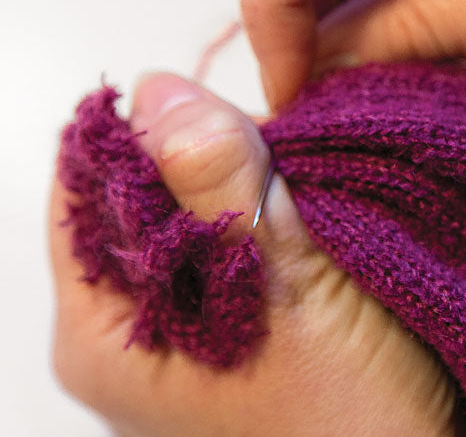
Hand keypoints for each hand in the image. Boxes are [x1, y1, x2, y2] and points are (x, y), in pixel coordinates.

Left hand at [50, 74, 463, 435]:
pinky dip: (267, 198)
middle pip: (144, 187)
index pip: (89, 188)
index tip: (216, 119)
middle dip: (205, 155)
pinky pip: (233, 221)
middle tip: (277, 161)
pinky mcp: (232, 301)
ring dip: (246, 176)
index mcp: (106, 330)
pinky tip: (303, 203)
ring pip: (195, 199)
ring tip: (299, 185)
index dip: (146, 135)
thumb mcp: (281, 291)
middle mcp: (134, 318)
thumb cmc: (349, 417)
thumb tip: (159, 90)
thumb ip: (219, 187)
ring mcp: (185, 310)